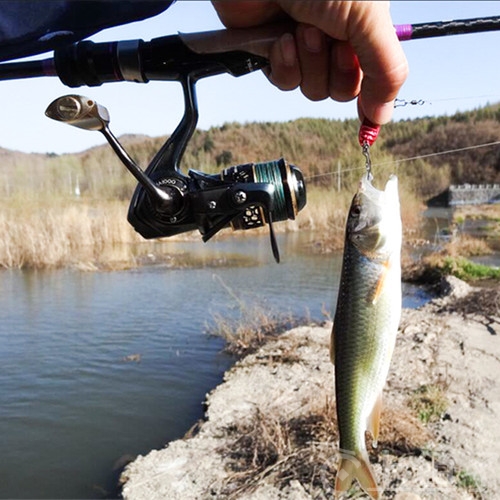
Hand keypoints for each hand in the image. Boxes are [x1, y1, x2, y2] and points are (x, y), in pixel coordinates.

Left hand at [212, 1, 407, 124]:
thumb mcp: (368, 20)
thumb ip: (385, 69)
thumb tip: (383, 116)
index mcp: (364, 28)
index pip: (374, 78)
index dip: (371, 102)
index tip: (368, 127)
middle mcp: (335, 39)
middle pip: (341, 90)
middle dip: (336, 70)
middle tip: (331, 40)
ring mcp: (304, 47)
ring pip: (312, 90)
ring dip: (309, 63)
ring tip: (302, 29)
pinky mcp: (275, 52)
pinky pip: (285, 82)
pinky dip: (284, 65)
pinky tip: (281, 39)